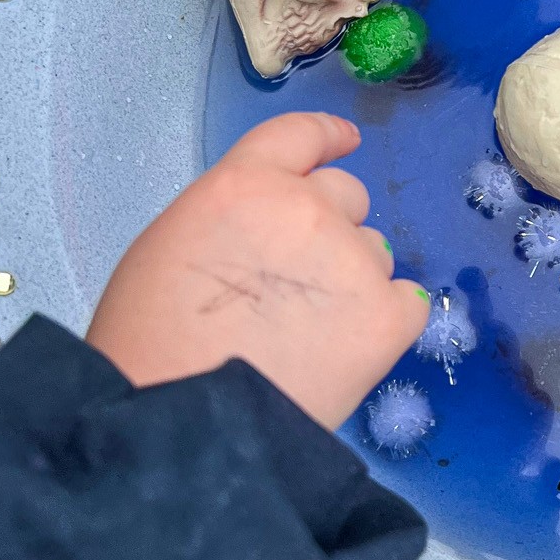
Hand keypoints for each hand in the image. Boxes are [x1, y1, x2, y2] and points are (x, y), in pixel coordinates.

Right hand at [87, 114, 428, 431]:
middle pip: (346, 196)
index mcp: (244, 185)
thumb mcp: (171, 249)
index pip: (300, 136)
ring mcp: (354, 261)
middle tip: (300, 281)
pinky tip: (348, 351)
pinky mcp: (387, 316)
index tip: (346, 140)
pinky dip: (386, 322)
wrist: (184, 423)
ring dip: (354, 278)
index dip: (327, 136)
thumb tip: (266, 235)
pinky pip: (407, 302)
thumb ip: (232, 220)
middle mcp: (308, 209)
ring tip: (310, 333)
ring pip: (374, 253)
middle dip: (331, 227)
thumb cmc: (152, 348)